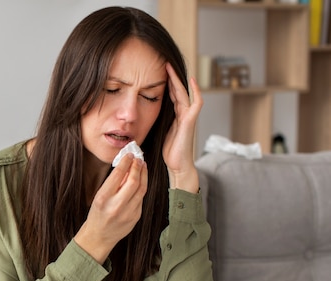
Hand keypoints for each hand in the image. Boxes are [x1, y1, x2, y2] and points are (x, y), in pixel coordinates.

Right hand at [74, 155, 147, 263]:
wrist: (99, 236)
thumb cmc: (97, 214)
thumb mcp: (99, 197)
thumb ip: (113, 184)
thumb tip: (126, 167)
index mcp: (103, 199)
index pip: (118, 176)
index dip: (126, 163)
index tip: (129, 155)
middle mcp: (116, 206)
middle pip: (133, 182)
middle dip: (137, 167)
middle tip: (138, 158)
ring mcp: (128, 213)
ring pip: (141, 189)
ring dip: (143, 175)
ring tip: (142, 165)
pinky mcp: (136, 217)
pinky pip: (141, 198)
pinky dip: (142, 186)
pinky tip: (141, 180)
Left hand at [162, 63, 202, 192]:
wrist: (177, 166)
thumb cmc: (167, 153)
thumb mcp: (156, 133)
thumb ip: (152, 123)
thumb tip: (135, 119)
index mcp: (174, 117)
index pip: (170, 95)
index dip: (164, 84)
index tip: (154, 72)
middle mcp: (182, 114)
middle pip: (177, 91)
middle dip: (170, 77)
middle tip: (162, 63)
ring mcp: (188, 117)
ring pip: (184, 93)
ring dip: (177, 80)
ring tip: (170, 67)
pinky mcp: (190, 121)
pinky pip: (196, 102)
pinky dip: (195, 90)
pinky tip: (191, 80)